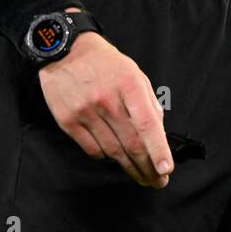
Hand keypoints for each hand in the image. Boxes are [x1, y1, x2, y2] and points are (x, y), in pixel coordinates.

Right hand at [39, 21, 173, 186]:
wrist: (64, 50)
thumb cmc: (104, 62)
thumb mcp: (133, 72)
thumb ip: (147, 100)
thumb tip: (158, 131)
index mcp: (129, 84)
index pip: (147, 124)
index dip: (158, 149)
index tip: (166, 169)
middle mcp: (108, 100)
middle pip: (131, 143)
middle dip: (148, 167)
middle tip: (158, 181)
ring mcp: (86, 112)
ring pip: (113, 150)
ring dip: (130, 168)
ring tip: (142, 177)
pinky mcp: (68, 121)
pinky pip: (92, 149)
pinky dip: (107, 157)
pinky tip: (116, 160)